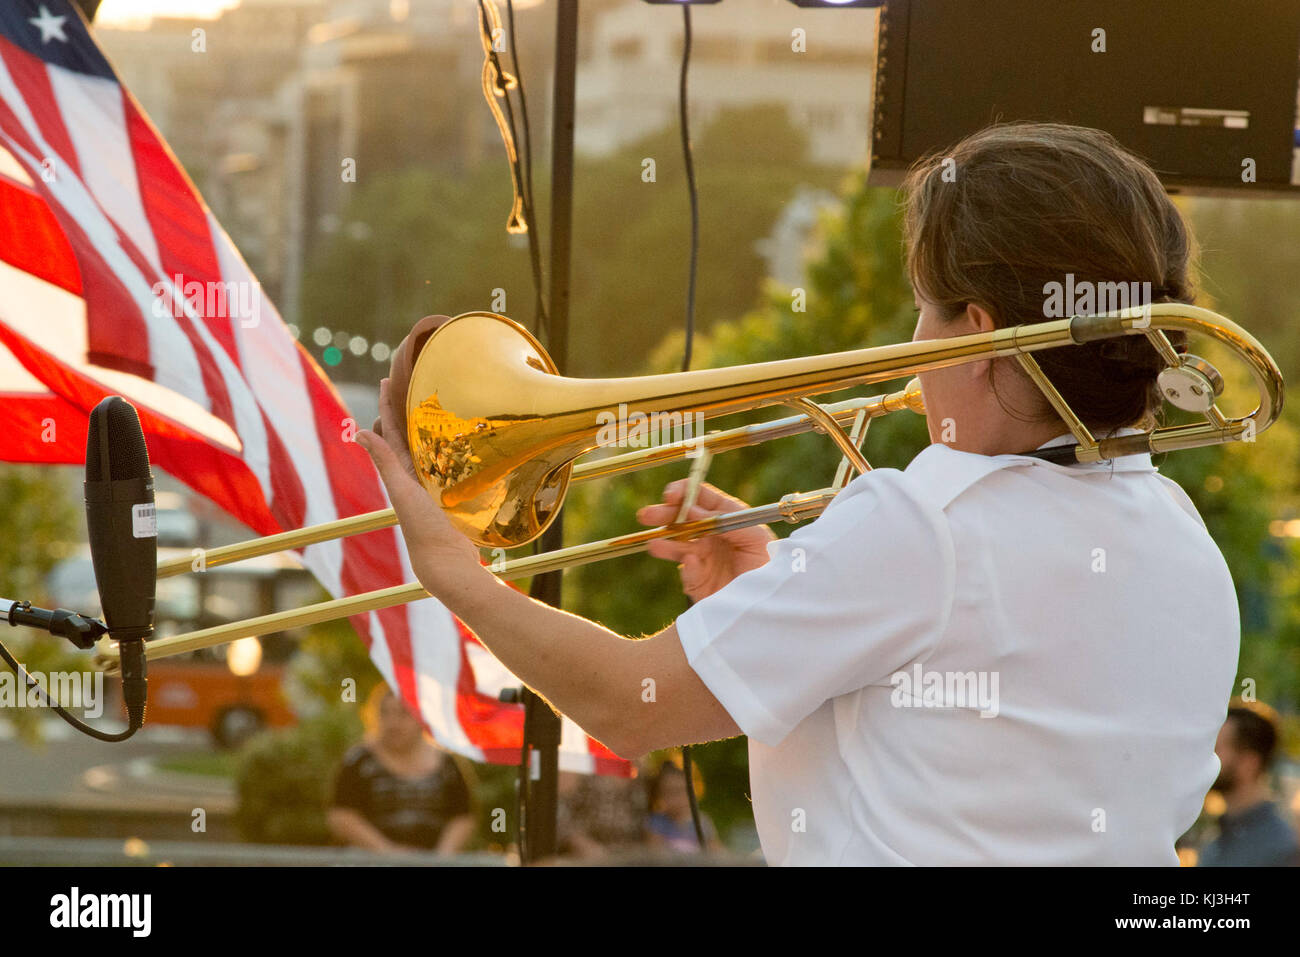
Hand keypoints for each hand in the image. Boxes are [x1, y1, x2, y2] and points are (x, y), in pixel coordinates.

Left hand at [355, 378, 482, 597]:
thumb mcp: (402, 490)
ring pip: (428, 448)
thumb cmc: (423, 527)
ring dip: (427, 427)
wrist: (447, 562)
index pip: (390, 430)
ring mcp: (435, 485)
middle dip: (405, 409)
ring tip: (433, 405)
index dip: (387, 404)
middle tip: (411, 383)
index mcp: (400, 472)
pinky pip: (449, 462)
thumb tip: (358, 431)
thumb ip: (385, 462)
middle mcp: (414, 476)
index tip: (388, 378)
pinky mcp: (454, 494)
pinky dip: (448, 448)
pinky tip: (461, 442)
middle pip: (407, 435)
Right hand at [636, 480, 775, 601]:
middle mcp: (711, 535)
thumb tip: (690, 510)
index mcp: (725, 518)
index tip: (670, 495)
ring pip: (678, 546)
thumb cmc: (768, 563)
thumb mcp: (755, 536)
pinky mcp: (697, 581)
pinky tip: (692, 564)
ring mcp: (702, 558)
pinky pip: (687, 573)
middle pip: (682, 520)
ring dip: (665, 544)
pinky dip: (688, 568)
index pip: (701, 498)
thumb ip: (726, 520)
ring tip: (654, 546)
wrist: (770, 603)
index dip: (684, 492)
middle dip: (663, 515)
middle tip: (646, 515)